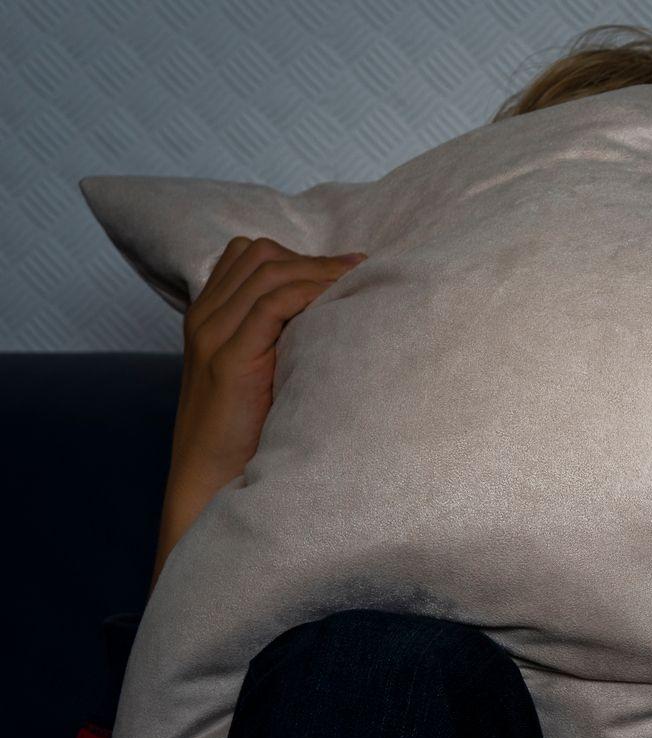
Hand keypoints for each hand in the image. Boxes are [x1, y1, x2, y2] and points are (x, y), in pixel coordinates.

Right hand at [157, 236, 364, 582]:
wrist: (213, 483)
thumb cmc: (252, 432)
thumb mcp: (266, 372)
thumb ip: (283, 337)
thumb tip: (341, 309)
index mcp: (208, 318)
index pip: (247, 255)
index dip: (299, 255)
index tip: (350, 266)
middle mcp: (204, 320)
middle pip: (259, 255)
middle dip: (313, 259)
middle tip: (360, 272)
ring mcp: (213, 337)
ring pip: (269, 273)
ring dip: (320, 272)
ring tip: (360, 282)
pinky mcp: (229, 360)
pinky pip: (273, 304)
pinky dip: (311, 293)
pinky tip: (340, 304)